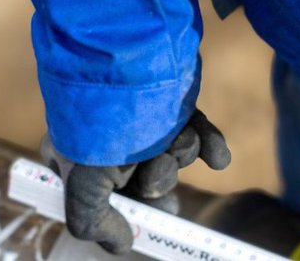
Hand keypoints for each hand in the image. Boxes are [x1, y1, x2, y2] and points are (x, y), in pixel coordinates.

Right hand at [42, 111, 230, 253]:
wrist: (129, 56)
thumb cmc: (99, 123)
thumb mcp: (82, 184)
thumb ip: (95, 222)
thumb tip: (121, 246)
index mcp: (81, 158)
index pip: (105, 199)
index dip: (128, 213)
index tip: (145, 223)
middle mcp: (112, 141)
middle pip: (145, 181)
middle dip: (160, 183)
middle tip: (162, 181)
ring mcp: (145, 121)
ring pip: (174, 156)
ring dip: (181, 155)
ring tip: (178, 143)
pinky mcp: (174, 103)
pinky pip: (198, 134)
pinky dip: (209, 145)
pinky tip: (218, 156)